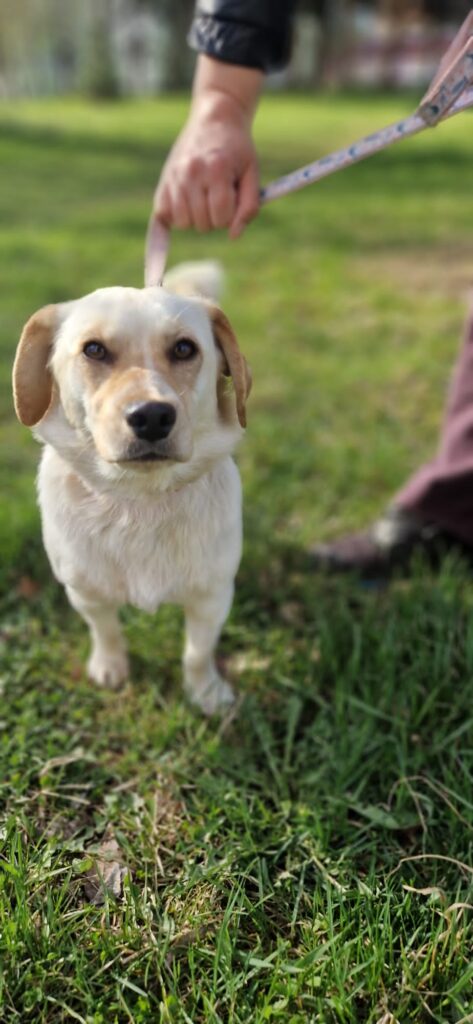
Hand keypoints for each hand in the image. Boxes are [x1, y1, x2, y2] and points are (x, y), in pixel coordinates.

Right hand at [153, 58, 262, 238]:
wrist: (215, 119)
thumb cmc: (238, 150)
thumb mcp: (252, 174)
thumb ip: (248, 207)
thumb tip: (233, 236)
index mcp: (217, 170)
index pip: (222, 218)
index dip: (231, 216)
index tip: (232, 199)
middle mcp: (191, 173)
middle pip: (202, 224)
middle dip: (214, 218)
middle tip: (218, 196)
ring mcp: (174, 176)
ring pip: (182, 224)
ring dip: (195, 219)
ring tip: (203, 198)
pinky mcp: (163, 180)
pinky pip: (163, 215)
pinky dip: (175, 215)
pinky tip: (186, 203)